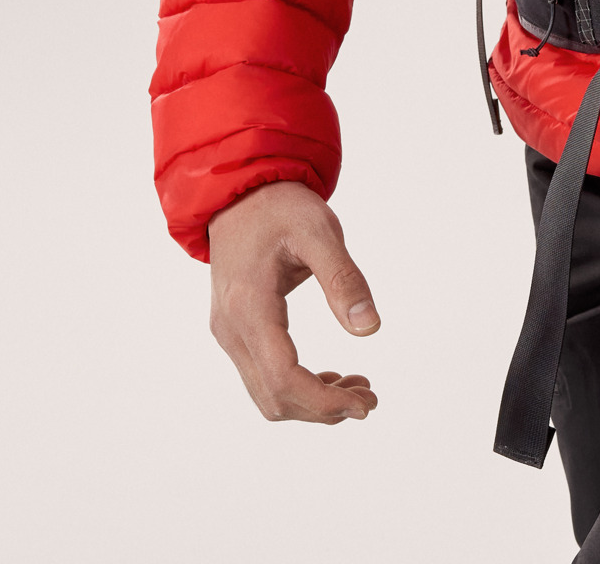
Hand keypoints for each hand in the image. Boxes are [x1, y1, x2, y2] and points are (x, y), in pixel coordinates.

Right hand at [208, 180, 380, 422]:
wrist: (240, 192)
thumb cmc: (280, 207)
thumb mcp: (320, 231)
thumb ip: (343, 279)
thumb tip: (370, 329)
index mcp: (249, 306)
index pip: (283, 378)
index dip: (325, 401)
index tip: (365, 404)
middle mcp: (231, 329)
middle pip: (274, 397)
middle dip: (323, 408)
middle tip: (369, 399)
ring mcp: (229, 333)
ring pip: (266, 394)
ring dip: (312, 402)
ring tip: (358, 389)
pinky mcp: (235, 331)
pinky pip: (262, 376)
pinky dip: (297, 387)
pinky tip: (332, 378)